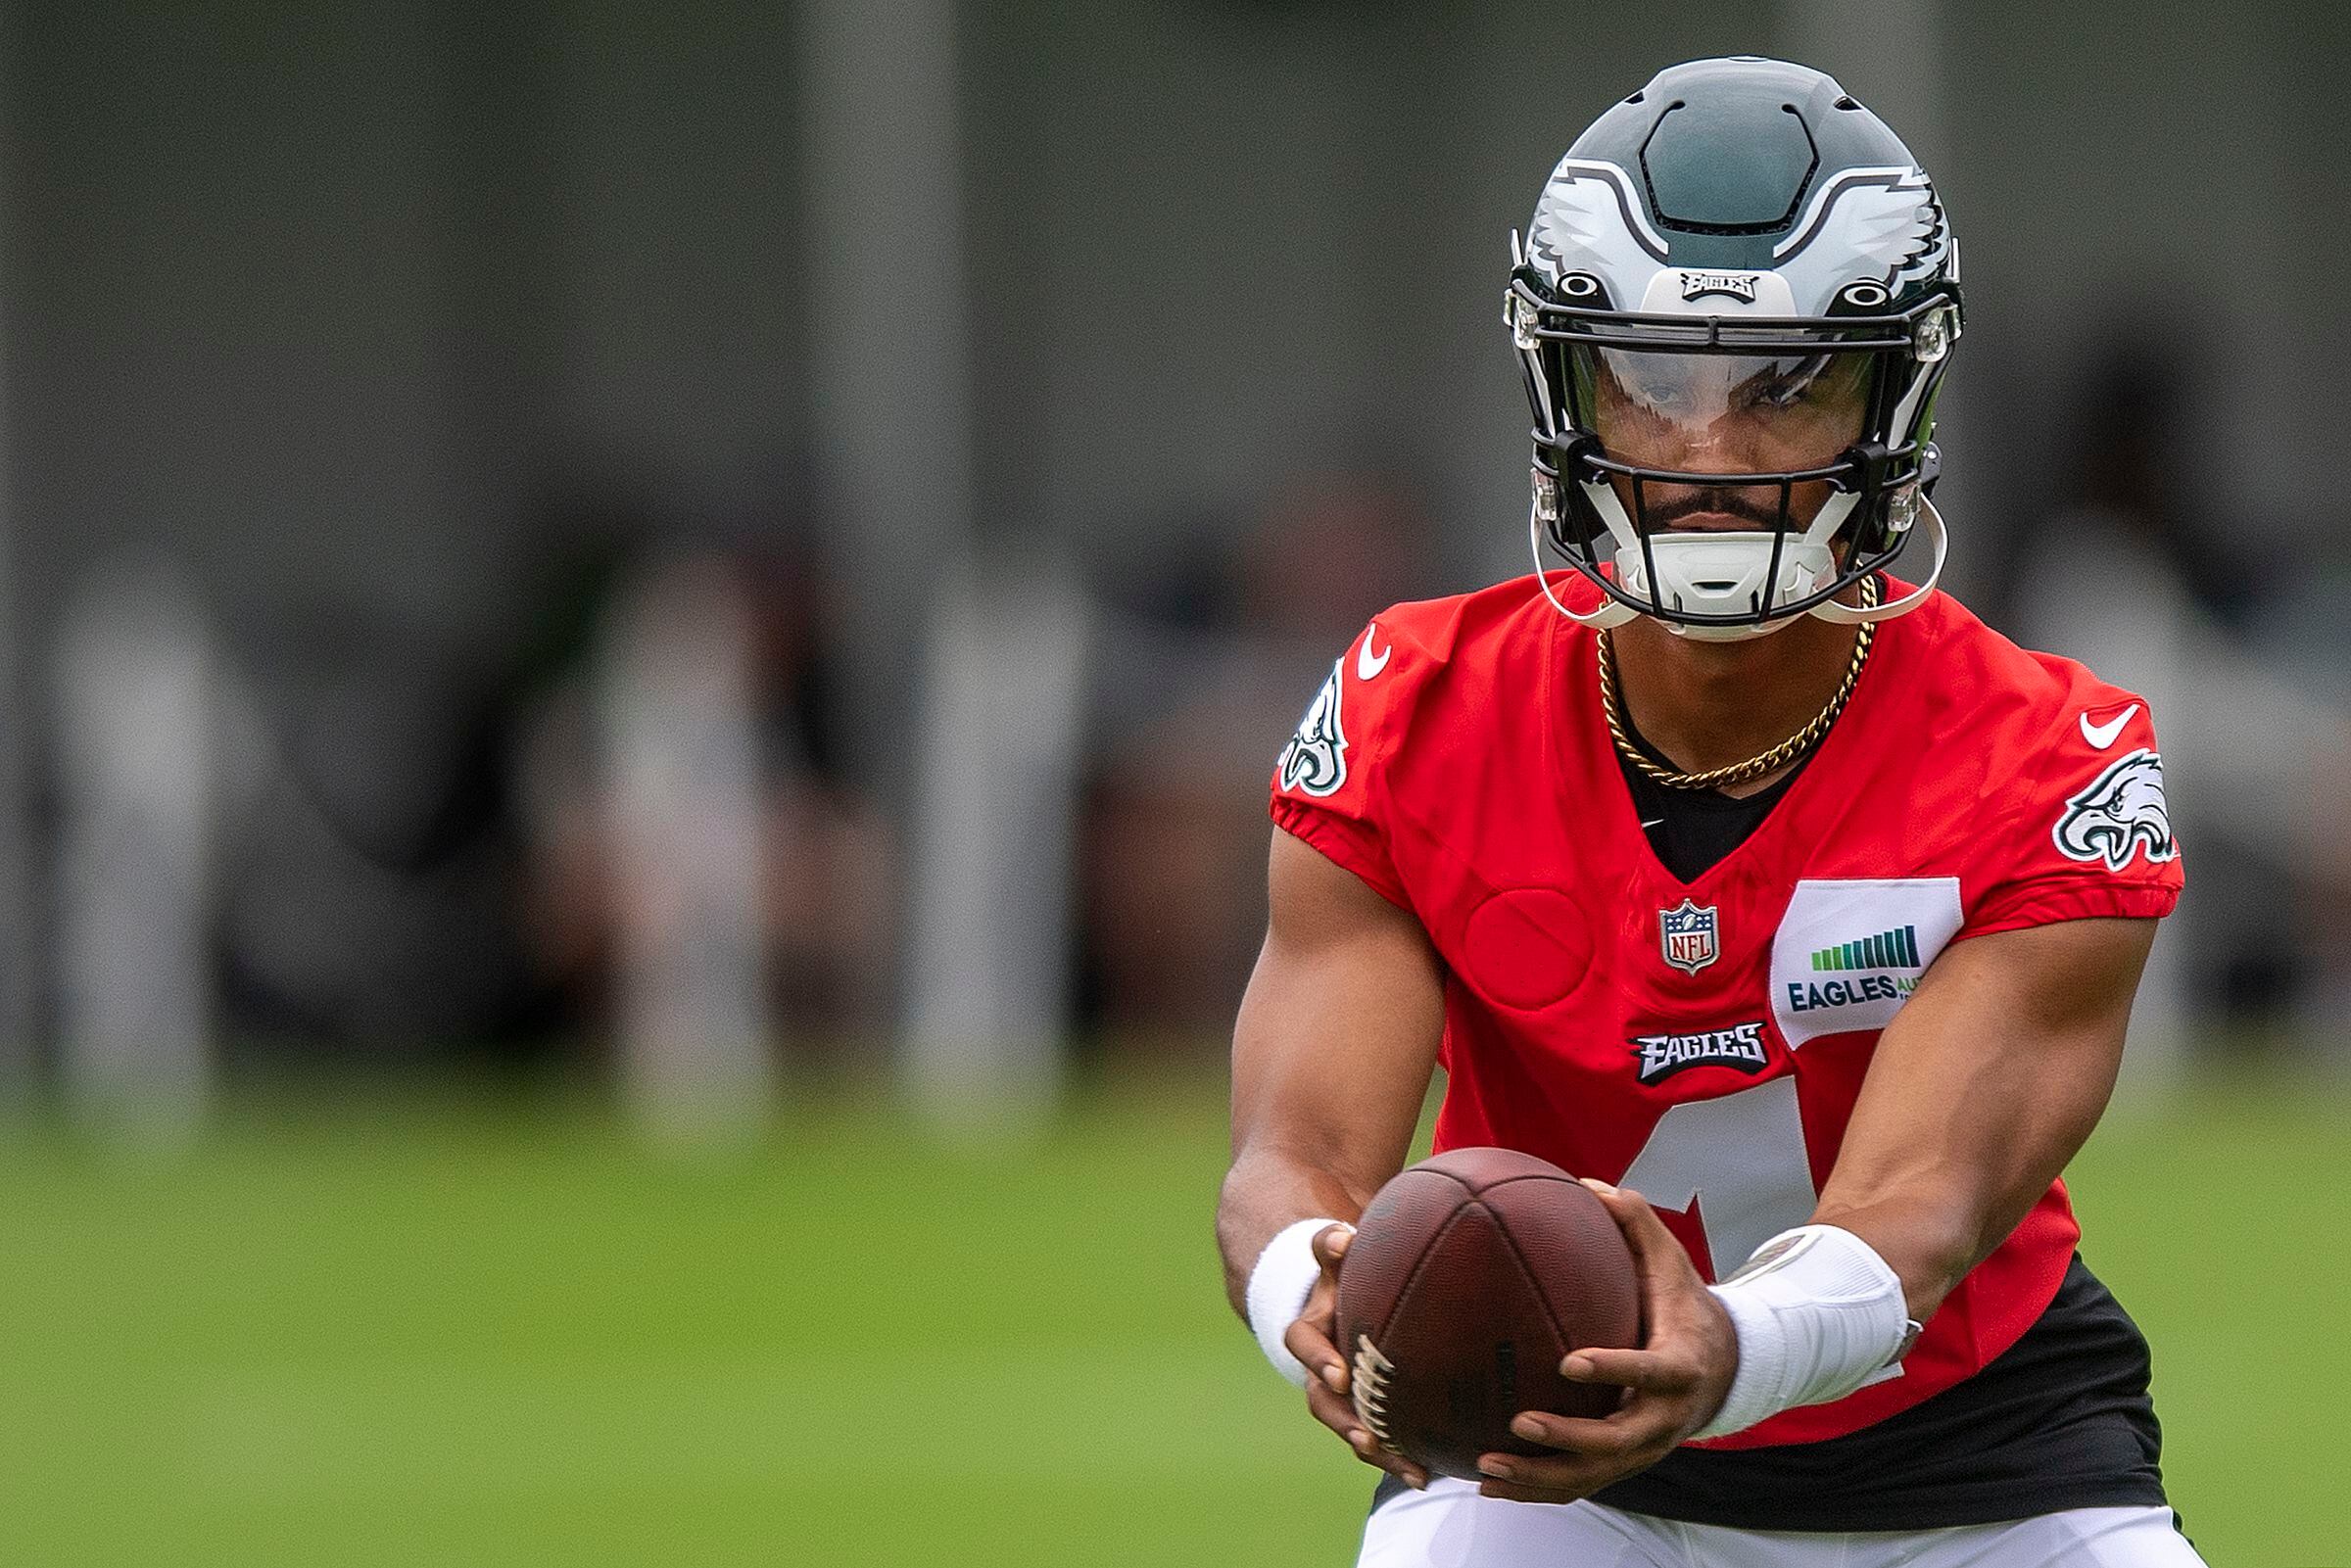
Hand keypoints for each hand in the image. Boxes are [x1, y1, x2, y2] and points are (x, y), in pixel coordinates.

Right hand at [1283, 1222, 1430, 1490]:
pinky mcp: (1362, 1410)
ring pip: (1349, 1426)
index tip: (1340, 1376)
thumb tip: (1341, 1236)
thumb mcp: (1334, 1257)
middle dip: (1345, 1421)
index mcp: (1312, 1328)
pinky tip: (1428, 1475)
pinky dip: (1397, 1457)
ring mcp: (1340, 1393)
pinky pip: (1374, 1438)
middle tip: (1368, 1437)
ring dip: (1376, 1449)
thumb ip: (1331, 1246)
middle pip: (1322, 1401)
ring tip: (1410, 1470)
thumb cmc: (1343, 1272)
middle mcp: (1321, 1366)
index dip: (1319, 1360)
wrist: (1339, 1300)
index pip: (1304, 1343)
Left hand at [1474, 1181, 1735, 1504]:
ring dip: (1539, 1476)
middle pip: (1618, 1441)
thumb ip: (1634, 1222)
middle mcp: (1664, 1418)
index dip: (1615, 1370)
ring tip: (1485, 1467)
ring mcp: (1645, 1449)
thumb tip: (1586, 1181)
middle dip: (1568, 1438)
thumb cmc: (1682, 1304)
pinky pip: (1578, 1486)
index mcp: (1680, 1367)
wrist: (1724, 1369)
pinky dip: (1535, 1489)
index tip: (1568, 1362)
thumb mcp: (1671, 1262)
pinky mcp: (1624, 1465)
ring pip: (1592, 1476)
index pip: (1650, 1373)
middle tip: (1519, 1421)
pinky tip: (1487, 1484)